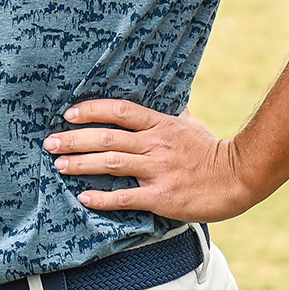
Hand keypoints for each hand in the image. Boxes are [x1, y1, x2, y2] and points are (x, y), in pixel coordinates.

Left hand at [43, 100, 256, 222]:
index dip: (91, 110)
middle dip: (74, 139)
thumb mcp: (188, 123)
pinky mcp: (163, 197)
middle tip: (50, 143)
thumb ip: (168, 111)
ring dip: (81, 164)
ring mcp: (159, 170)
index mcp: (160, 124)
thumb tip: (160, 91)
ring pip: (112, 163)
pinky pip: (126, 197)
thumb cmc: (210, 151)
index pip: (119, 110)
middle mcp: (156, 144)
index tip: (68, 114)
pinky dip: (102, 198)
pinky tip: (84, 197)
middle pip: (107, 137)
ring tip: (59, 165)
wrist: (238, 178)